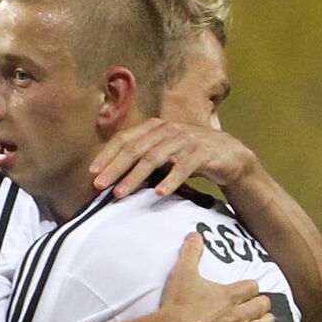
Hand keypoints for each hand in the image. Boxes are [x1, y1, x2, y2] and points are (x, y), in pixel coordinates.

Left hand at [90, 118, 255, 196]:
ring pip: (155, 157)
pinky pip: (183, 168)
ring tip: (120, 193)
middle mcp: (168, 130)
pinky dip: (170, 180)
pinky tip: (158, 193)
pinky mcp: (202, 154)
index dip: (107, 155)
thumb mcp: (164, 152)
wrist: (229, 155)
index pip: (125, 139)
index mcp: (155, 127)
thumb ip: (142, 157)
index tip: (92, 172)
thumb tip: (112, 175)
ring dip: (135, 176)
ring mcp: (185, 140)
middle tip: (99, 185)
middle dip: (115, 167)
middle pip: (135, 148)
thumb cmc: (190, 155)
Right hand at [160, 233, 273, 321]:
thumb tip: (194, 235)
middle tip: (259, 306)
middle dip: (261, 305)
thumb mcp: (183, 274)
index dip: (251, 288)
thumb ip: (191, 253)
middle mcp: (239, 315)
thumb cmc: (177, 306)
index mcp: (231, 294)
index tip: (248, 290)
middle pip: (262, 306)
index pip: (252, 287)